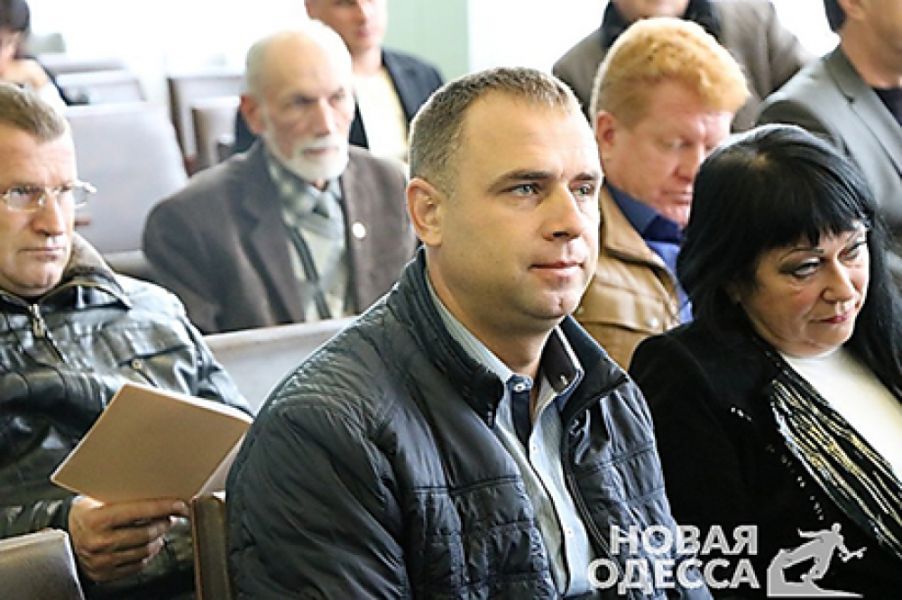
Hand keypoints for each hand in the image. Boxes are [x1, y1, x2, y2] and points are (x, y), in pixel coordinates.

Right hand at [68, 496, 189, 582]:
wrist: (62, 537)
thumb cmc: (85, 513)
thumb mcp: (96, 498)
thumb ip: (122, 494)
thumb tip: (156, 485)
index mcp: (95, 519)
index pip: (138, 511)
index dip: (163, 507)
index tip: (179, 505)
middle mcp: (97, 542)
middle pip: (145, 533)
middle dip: (164, 523)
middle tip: (172, 514)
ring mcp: (100, 561)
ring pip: (144, 551)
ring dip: (158, 538)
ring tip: (161, 528)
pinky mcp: (104, 574)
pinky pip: (136, 565)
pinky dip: (147, 553)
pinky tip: (149, 543)